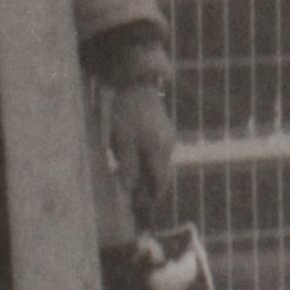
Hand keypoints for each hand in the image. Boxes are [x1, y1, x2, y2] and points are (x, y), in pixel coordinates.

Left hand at [106, 77, 180, 224]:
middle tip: (134, 202)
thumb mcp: (121, 141)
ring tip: (130, 185)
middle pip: (162, 176)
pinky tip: (133, 164)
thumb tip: (130, 188)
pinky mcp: (162, 128)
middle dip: (150, 191)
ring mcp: (167, 135)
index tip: (140, 211)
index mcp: (160, 151)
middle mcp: (168, 145)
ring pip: (159, 164)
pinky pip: (157, 153)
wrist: (133, 79)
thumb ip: (127, 167)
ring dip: (148, 177)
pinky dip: (148, 163)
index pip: (161, 185)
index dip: (152, 200)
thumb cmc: (124, 110)